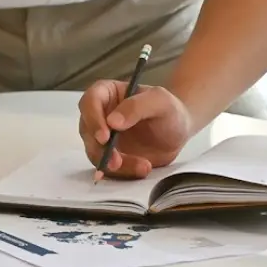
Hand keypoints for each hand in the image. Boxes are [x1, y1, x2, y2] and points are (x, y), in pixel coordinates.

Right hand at [77, 81, 192, 177]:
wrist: (178, 132)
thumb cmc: (169, 109)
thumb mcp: (159, 101)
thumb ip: (136, 107)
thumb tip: (112, 122)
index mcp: (107, 94)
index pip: (89, 102)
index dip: (93, 119)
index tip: (105, 137)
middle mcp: (100, 115)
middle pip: (87, 131)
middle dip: (100, 149)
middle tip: (117, 161)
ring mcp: (104, 138)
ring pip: (96, 153)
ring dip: (114, 165)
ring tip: (143, 166)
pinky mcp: (112, 156)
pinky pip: (109, 168)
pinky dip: (124, 172)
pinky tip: (143, 169)